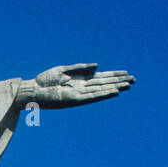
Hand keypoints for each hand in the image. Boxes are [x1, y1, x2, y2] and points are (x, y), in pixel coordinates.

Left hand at [19, 63, 133, 108]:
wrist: (33, 90)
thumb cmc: (45, 80)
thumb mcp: (64, 70)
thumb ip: (81, 68)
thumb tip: (98, 66)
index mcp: (80, 79)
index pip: (101, 77)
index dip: (114, 75)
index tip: (127, 73)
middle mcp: (82, 87)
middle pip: (105, 83)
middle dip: (119, 81)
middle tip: (134, 80)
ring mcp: (80, 94)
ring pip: (101, 90)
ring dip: (115, 87)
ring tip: (128, 85)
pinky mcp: (75, 100)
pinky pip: (92, 97)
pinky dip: (103, 94)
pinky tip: (114, 91)